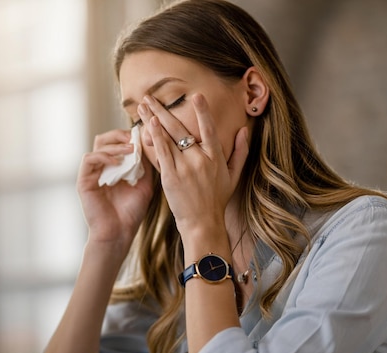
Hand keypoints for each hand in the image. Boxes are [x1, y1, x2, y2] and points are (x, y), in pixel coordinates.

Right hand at [77, 129, 154, 245]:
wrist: (119, 233)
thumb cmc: (131, 212)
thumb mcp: (144, 184)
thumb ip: (145, 165)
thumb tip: (149, 144)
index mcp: (114, 167)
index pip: (117, 142)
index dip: (129, 136)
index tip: (143, 136)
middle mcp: (101, 168)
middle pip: (105, 139)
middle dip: (120, 135)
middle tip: (134, 138)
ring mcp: (91, 173)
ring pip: (98, 146)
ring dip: (115, 145)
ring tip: (130, 149)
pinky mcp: (83, 180)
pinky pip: (89, 159)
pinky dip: (104, 157)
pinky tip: (118, 163)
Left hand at [138, 93, 249, 239]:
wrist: (203, 223)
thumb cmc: (217, 200)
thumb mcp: (234, 176)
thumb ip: (240, 152)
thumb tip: (244, 131)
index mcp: (216, 157)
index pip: (209, 129)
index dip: (203, 112)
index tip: (196, 95)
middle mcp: (200, 159)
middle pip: (181, 128)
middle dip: (164, 110)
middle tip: (150, 96)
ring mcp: (185, 167)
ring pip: (168, 137)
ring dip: (153, 118)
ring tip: (142, 105)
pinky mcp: (171, 177)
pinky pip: (162, 152)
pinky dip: (155, 137)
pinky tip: (148, 124)